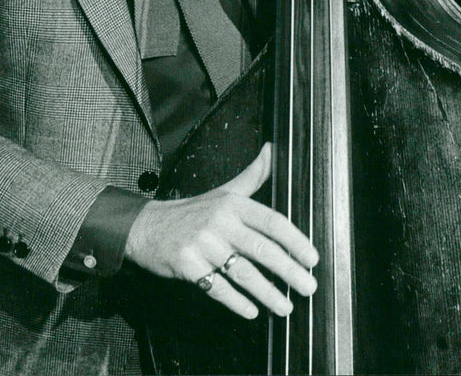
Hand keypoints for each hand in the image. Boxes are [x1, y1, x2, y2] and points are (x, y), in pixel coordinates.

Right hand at [123, 143, 317, 319]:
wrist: (147, 227)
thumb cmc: (193, 211)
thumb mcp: (224, 190)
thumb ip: (253, 175)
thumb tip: (273, 150)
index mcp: (233, 203)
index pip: (271, 221)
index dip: (295, 240)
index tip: (312, 258)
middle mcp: (220, 221)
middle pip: (261, 249)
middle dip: (289, 271)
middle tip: (308, 287)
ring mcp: (203, 244)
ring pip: (242, 272)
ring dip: (267, 293)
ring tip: (285, 307)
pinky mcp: (188, 265)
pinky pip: (217, 288)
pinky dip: (236, 302)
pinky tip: (252, 311)